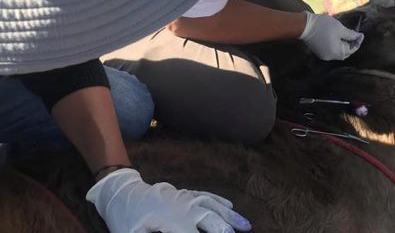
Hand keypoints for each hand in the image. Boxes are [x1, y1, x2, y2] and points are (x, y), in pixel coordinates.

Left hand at [87, 168, 250, 232]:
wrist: (120, 192)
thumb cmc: (124, 218)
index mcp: (172, 220)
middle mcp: (184, 208)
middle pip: (210, 220)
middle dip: (224, 229)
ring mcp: (186, 198)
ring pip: (213, 207)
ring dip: (230, 217)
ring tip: (246, 226)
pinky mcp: (184, 194)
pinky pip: (206, 196)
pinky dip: (219, 201)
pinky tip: (230, 206)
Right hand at [299, 12, 363, 60]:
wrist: (304, 26)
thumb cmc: (322, 26)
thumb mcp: (339, 28)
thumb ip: (350, 34)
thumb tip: (359, 36)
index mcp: (336, 52)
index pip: (351, 50)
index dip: (357, 42)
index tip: (361, 34)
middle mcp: (330, 57)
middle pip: (345, 53)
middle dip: (351, 44)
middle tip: (354, 35)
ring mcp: (324, 56)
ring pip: (338, 52)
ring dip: (343, 45)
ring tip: (346, 36)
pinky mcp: (319, 52)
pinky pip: (331, 51)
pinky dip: (336, 46)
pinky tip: (337, 38)